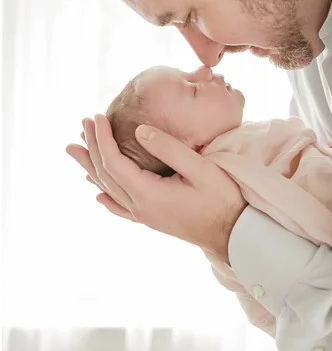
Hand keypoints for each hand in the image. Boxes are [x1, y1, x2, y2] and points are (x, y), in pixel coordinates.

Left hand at [65, 114, 247, 258]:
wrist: (236, 234)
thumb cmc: (224, 199)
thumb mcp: (201, 169)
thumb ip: (170, 149)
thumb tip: (140, 130)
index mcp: (148, 193)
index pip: (114, 162)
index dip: (102, 138)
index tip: (98, 116)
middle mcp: (140, 207)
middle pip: (106, 175)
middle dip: (92, 147)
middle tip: (83, 124)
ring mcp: (145, 216)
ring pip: (109, 190)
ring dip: (92, 167)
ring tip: (76, 150)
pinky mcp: (154, 220)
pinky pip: (121, 208)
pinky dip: (107, 198)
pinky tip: (98, 195)